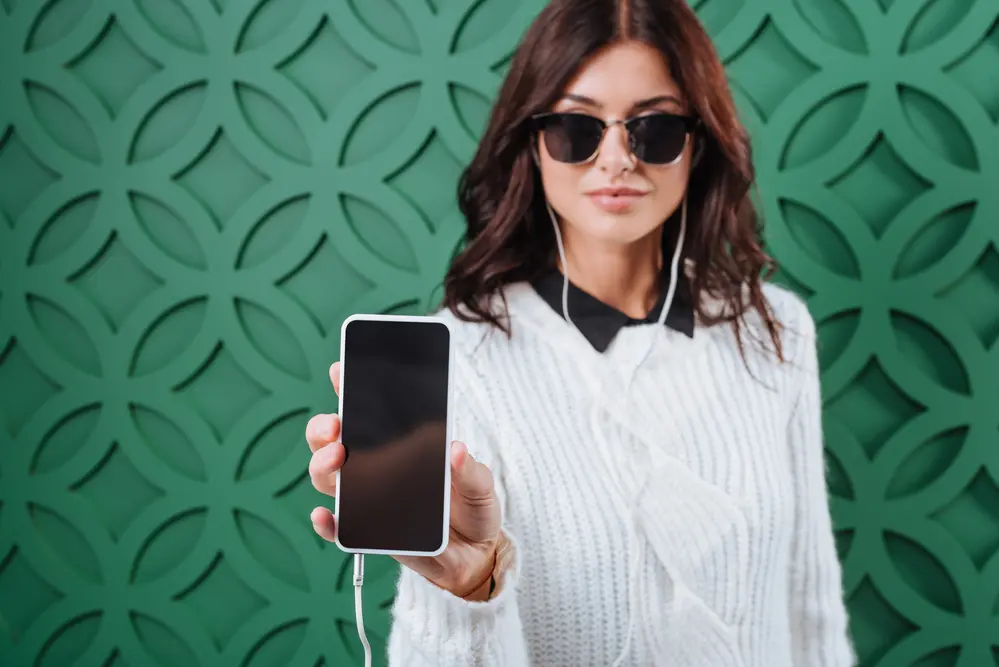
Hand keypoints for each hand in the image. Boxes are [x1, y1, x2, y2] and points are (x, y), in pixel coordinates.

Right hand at [305, 361, 501, 599]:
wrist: (476, 553)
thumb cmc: (473, 507)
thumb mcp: (481, 484)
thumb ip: (470, 470)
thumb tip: (457, 451)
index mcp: (400, 445)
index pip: (367, 414)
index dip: (349, 391)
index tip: (340, 371)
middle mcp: (376, 468)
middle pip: (332, 443)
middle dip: (323, 429)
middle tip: (335, 427)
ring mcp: (368, 500)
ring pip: (328, 480)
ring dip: (322, 467)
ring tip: (335, 460)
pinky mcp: (369, 533)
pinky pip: (338, 530)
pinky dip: (326, 524)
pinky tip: (324, 516)